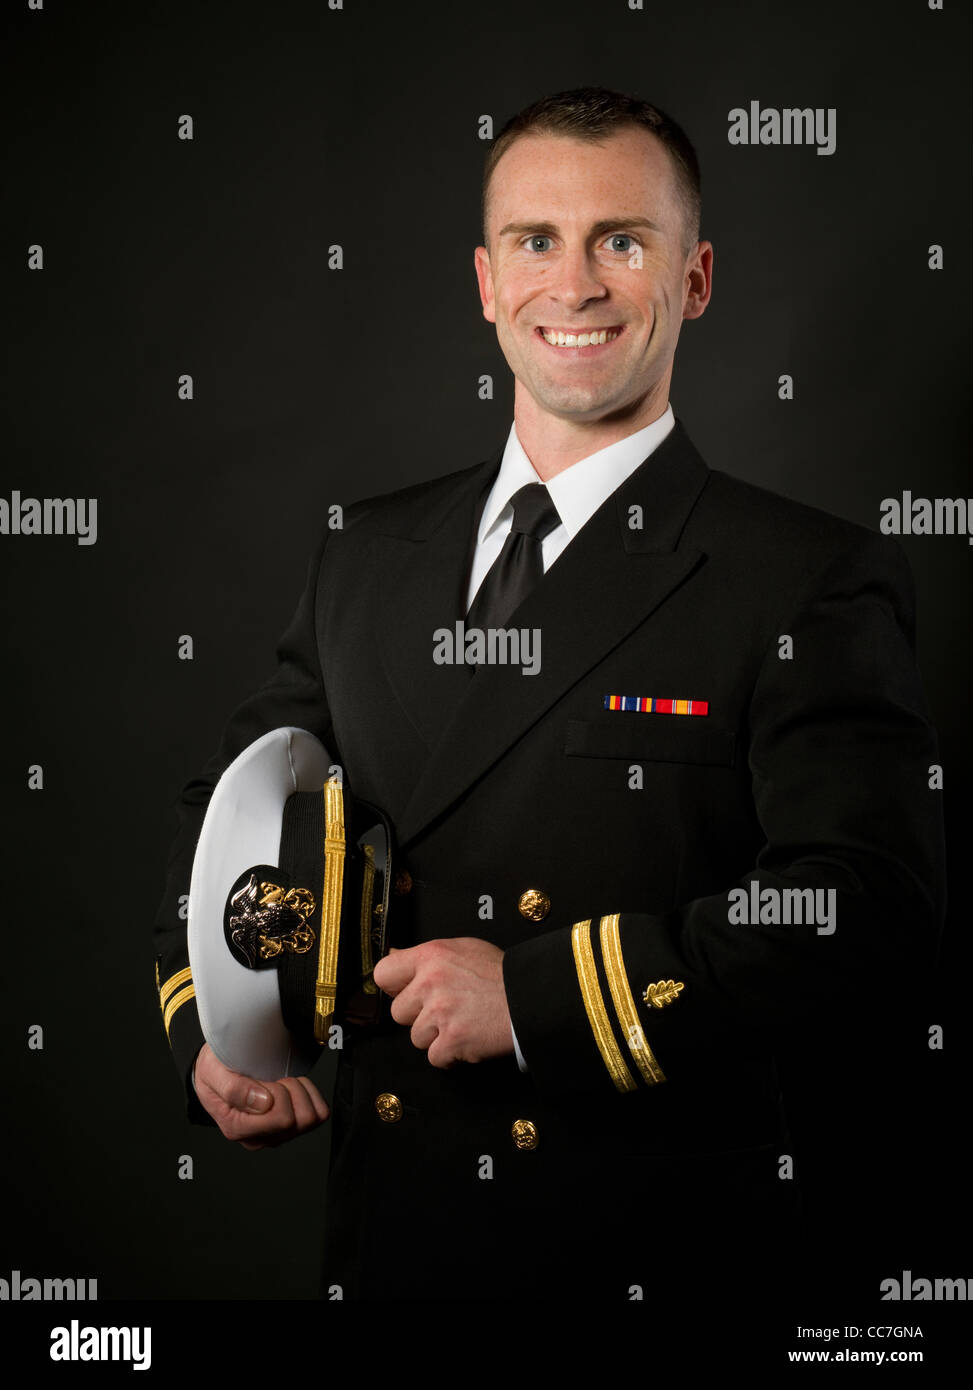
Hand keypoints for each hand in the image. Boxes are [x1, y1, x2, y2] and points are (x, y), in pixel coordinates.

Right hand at [192, 1042, 328, 1149]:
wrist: (216, 1072)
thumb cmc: (214, 1071)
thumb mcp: (213, 1071)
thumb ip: (234, 1089)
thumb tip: (263, 1104)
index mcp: (238, 1128)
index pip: (281, 1119)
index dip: (278, 1092)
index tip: (262, 1079)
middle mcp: (259, 1138)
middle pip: (299, 1120)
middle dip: (289, 1090)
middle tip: (271, 1079)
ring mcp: (277, 1134)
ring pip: (312, 1117)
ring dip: (299, 1091)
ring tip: (279, 1081)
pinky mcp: (292, 1126)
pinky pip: (319, 1114)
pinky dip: (309, 1094)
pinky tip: (290, 1087)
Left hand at [372, 938, 513, 1067]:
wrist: (532, 998)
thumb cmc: (501, 974)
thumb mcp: (463, 949)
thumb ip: (427, 956)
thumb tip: (395, 955)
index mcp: (431, 956)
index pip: (383, 974)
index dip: (394, 987)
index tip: (406, 993)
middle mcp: (431, 982)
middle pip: (398, 1012)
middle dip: (418, 1016)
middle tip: (445, 1010)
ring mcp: (441, 1012)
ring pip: (416, 1037)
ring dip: (436, 1037)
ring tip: (461, 1022)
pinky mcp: (453, 1040)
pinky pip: (434, 1057)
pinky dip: (450, 1055)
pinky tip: (466, 1039)